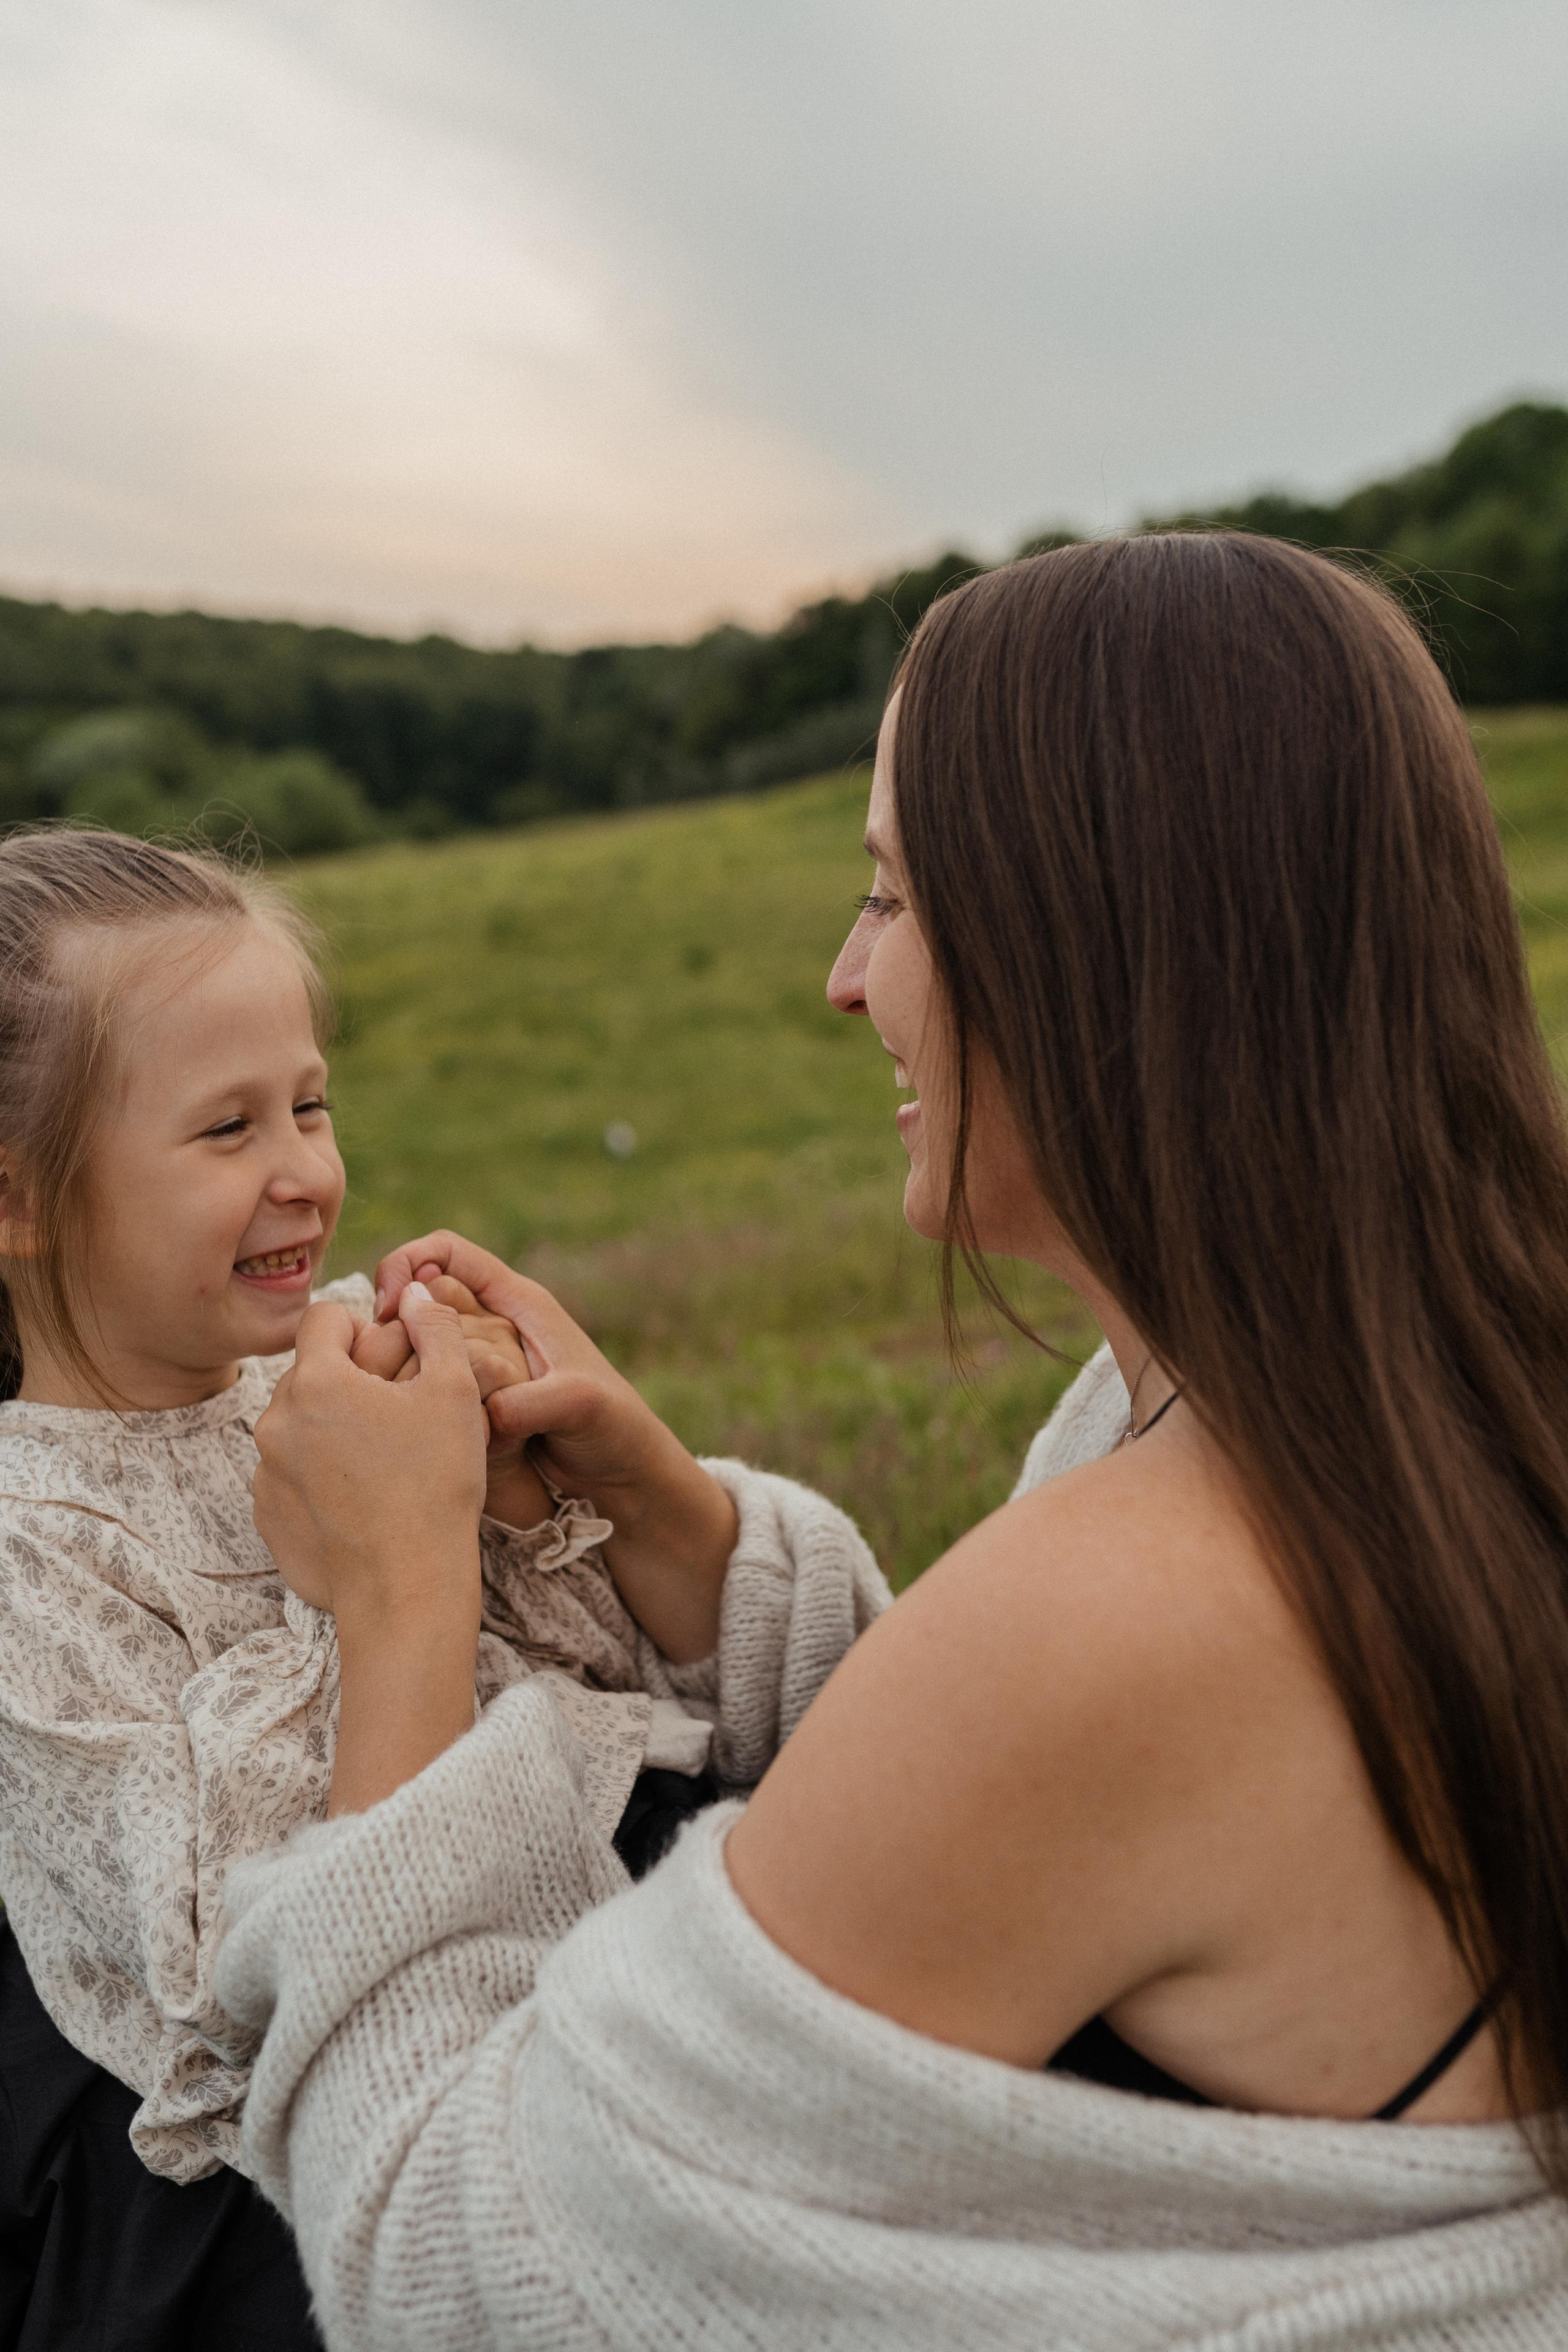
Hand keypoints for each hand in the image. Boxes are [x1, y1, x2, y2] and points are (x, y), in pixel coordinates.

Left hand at [256, 1284, 488, 1812]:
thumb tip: (415, 1291)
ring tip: (383, 1469)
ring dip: (333, 1433)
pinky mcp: (266, 1515)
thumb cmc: (436, 1484)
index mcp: (316, 1380)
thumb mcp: (454, 1391)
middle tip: (398, 1422)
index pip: (325, 1318)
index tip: (394, 1365)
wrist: (405, 1588)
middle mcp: (274, 1420)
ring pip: (299, 1427)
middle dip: (349, 1384)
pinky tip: (362, 1505)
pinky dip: (319, 1480)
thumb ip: (434, 1326)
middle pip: (310, 1374)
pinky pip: (290, 1476)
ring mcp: (264, 1471)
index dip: (364, 1331)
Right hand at [374, 1231, 737, 1661]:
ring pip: (416, 1347)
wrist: (623, 1480)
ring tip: (392, 1394)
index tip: (391, 1304)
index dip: (409, 1265)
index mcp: (519, 1304)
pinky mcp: (469, 1406)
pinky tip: (406, 1422)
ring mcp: (478, 1369)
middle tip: (378, 1362)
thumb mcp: (579, 1406)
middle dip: (394, 1323)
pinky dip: (409, 1397)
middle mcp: (493, 1328)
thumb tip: (486, 1415)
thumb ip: (529, 1402)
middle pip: (420, 1301)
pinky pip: (426, 1389)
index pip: (447, 1253)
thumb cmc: (614, 1431)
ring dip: (397, 1363)